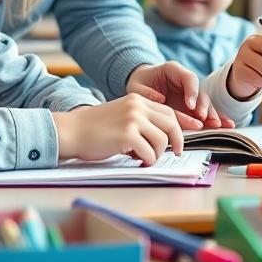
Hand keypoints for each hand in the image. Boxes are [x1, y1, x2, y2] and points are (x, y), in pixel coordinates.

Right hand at [53, 93, 183, 164]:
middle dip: (177, 140)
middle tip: (175, 152)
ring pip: (162, 140)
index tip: (190, 134)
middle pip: (171, 124)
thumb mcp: (121, 116)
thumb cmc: (94, 129)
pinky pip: (150, 152)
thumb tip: (163, 138)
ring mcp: (133, 119)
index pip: (168, 111)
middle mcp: (138, 106)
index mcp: (137, 99)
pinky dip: (147, 160)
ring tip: (145, 158)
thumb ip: (140, 121)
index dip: (182, 124)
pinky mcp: (127, 135)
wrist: (71, 131)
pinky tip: (137, 161)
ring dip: (157, 154)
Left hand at [127, 62, 228, 129]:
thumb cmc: (139, 84)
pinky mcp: (193, 106)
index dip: (192, 91)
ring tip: (217, 125)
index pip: (188, 78)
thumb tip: (160, 99)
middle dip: (204, 106)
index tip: (190, 105)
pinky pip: (206, 111)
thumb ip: (147, 93)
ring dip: (212, 114)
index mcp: (173, 70)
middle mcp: (186, 81)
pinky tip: (228, 125)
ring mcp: (191, 94)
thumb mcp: (137, 87)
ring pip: (206, 103)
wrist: (141, 84)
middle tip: (204, 118)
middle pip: (201, 92)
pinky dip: (216, 118)